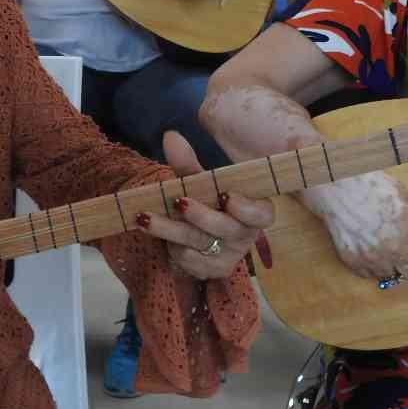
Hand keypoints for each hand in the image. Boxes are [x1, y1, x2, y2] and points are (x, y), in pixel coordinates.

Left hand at [134, 131, 273, 280]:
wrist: (197, 233)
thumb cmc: (206, 200)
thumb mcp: (199, 181)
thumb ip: (188, 163)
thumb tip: (170, 137)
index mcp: (253, 210)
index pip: (261, 214)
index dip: (247, 209)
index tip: (226, 195)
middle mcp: (244, 236)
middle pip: (226, 229)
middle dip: (201, 216)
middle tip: (179, 202)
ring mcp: (229, 256)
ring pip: (199, 244)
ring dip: (170, 230)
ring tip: (145, 216)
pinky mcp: (211, 271)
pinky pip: (189, 262)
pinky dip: (171, 247)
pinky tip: (158, 234)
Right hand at [299, 168, 407, 283]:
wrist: (335, 187)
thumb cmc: (367, 184)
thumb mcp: (399, 192)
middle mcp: (395, 246)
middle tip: (406, 259)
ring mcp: (373, 256)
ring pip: (391, 276)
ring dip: (389, 265)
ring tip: (381, 250)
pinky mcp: (354, 260)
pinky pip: (368, 274)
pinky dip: (369, 265)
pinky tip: (366, 249)